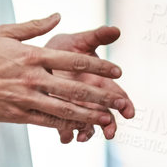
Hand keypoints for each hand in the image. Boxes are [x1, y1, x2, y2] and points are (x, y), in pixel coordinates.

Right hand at [0, 14, 131, 143]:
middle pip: (75, 88)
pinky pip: (46, 121)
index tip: (116, 70)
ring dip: (89, 114)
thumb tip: (57, 16)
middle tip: (121, 99)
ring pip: (64, 109)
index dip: (98, 67)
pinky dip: (65, 125)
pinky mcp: (16, 115)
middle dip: (101, 94)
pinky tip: (79, 128)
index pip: (74, 61)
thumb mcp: (2, 32)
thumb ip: (33, 25)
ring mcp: (24, 99)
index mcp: (32, 55)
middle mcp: (32, 78)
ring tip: (108, 118)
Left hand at [46, 23, 136, 141]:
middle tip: (110, 133)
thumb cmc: (62, 48)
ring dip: (88, 132)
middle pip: (106, 114)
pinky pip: (65, 128)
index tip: (128, 111)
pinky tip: (66, 137)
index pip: (117, 94)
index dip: (124, 103)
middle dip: (109, 125)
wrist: (38, 57)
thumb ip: (97, 37)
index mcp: (99, 80)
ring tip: (83, 137)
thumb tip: (116, 29)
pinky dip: (67, 134)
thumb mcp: (79, 41)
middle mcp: (90, 97)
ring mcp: (76, 106)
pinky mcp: (59, 113)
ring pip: (87, 124)